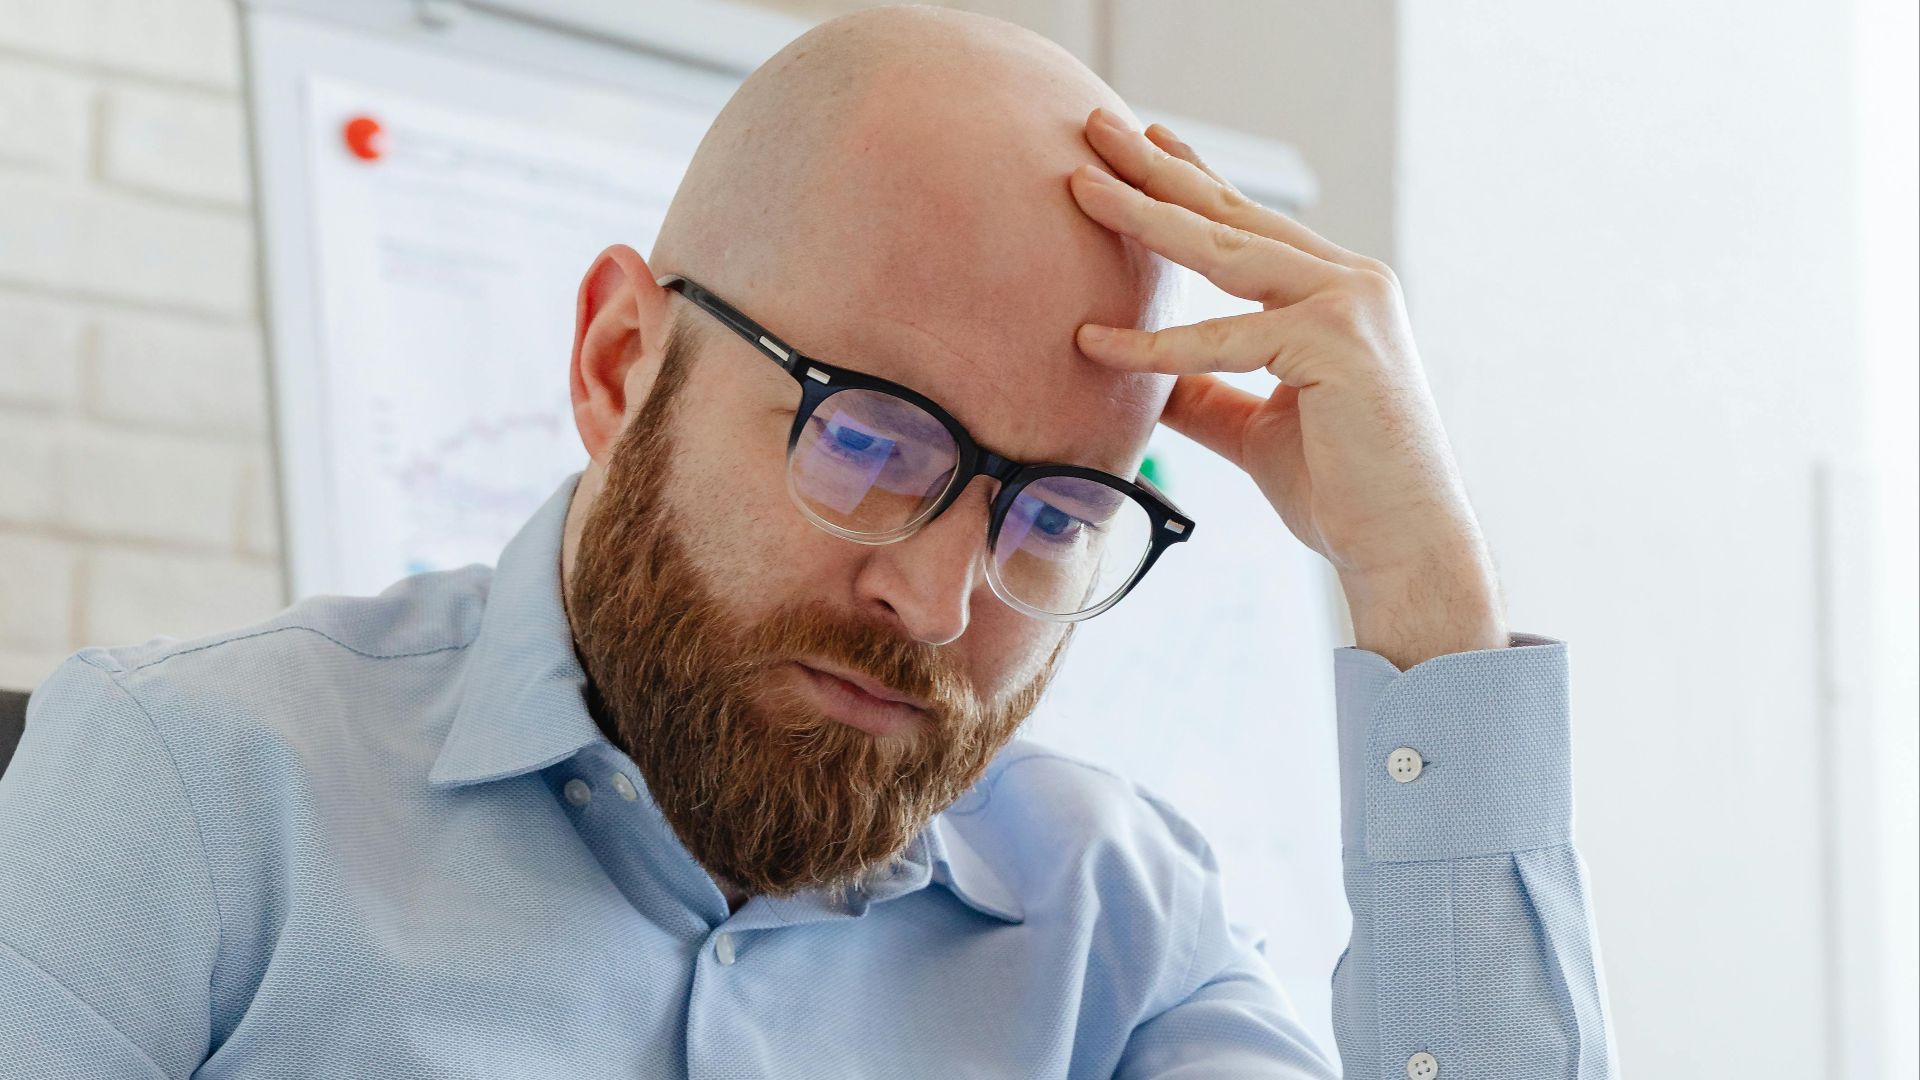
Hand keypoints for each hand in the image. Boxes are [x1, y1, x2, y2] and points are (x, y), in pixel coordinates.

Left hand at [1069, 107, 1506, 668]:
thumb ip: (1205, 393)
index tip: (1142, 140)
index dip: (1192, 178)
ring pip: (1226, 251)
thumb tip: (1143, 377)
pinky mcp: (1337, 345)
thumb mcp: (1254, 428)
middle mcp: (1350, 283)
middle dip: (1157, 169)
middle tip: (1097, 125)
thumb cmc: (1341, 491)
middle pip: (1232, 216)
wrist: (1402, 548)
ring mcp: (1350, 305)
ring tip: (1081, 185)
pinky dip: (1154, 343)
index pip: (1250, 222)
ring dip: (1146, 214)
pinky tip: (1093, 341)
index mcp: (1337, 293)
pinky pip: (1223, 338)